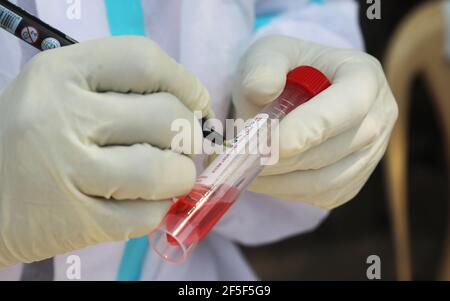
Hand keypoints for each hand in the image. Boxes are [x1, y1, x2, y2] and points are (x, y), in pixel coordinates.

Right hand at [0, 37, 211, 266]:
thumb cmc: (31, 137)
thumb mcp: (62, 93)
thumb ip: (122, 91)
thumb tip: (197, 108)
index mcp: (59, 72)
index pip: (145, 61)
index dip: (186, 83)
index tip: (197, 103)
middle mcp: (62, 116)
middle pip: (167, 117)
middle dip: (188, 135)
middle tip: (178, 146)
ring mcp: (68, 171)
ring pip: (167, 171)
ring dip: (180, 175)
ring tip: (166, 176)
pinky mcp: (78, 222)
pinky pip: (150, 215)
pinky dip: (158, 209)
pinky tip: (141, 202)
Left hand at [232, 35, 397, 208]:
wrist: (293, 93)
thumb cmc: (283, 71)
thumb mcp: (268, 54)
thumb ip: (263, 67)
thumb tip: (263, 90)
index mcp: (364, 76)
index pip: (349, 105)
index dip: (311, 127)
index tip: (272, 143)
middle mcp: (379, 116)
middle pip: (336, 149)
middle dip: (284, 158)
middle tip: (241, 159)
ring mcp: (370, 153)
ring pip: (328, 180)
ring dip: (281, 180)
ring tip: (244, 169)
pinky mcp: (354, 179)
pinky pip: (322, 195)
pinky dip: (287, 191)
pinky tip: (264, 177)